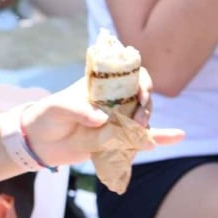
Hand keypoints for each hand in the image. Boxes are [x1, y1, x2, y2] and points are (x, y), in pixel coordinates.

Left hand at [19, 74, 182, 166]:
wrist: (39, 142)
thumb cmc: (46, 116)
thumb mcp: (57, 107)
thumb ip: (78, 110)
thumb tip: (103, 119)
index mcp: (100, 85)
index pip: (128, 74)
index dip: (141, 81)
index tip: (141, 93)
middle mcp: (112, 100)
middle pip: (141, 96)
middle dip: (146, 105)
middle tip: (138, 119)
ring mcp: (116, 120)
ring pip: (143, 117)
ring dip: (148, 123)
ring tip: (142, 133)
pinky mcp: (116, 140)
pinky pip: (141, 139)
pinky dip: (160, 137)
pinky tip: (178, 135)